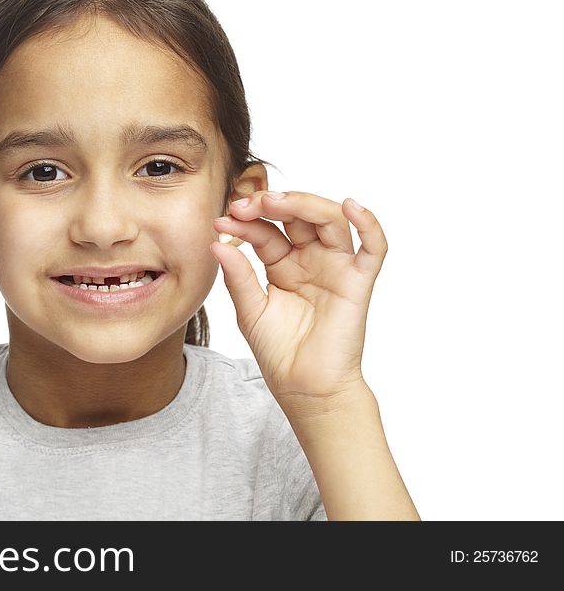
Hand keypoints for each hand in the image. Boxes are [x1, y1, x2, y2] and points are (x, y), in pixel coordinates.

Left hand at [210, 191, 387, 413]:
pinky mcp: (358, 282)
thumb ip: (238, 277)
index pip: (266, 231)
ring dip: (305, 204)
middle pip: (298, 216)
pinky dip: (369, 224)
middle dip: (272, 204)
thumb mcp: (250, 310)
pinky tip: (351, 206)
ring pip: (331, 220)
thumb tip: (217, 243)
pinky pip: (373, 248)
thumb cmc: (279, 352)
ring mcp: (336, 267)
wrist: (304, 388)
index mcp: (283, 264)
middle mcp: (311, 259)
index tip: (222, 219)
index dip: (246, 222)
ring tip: (275, 202)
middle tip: (246, 204)